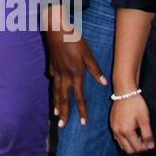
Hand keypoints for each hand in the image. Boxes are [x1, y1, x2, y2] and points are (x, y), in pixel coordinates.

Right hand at [46, 3, 106, 127]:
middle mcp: (65, 75)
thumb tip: (103, 83)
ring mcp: (56, 71)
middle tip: (61, 125)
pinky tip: (53, 91)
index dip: (82, 110)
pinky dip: (53, 87)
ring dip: (57, 104)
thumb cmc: (74, 39)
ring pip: (56, 91)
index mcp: (76, 74)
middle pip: (64, 98)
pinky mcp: (52, 65)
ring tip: (55, 114)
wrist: (56, 30)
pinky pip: (53, 79)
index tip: (82, 122)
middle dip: (64, 113)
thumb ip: (95, 69)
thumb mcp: (88, 53)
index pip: (80, 97)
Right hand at [110, 93, 154, 153]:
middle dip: (137, 148)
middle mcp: (117, 131)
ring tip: (138, 137)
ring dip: (130, 145)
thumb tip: (151, 146)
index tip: (150, 142)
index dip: (145, 147)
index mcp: (126, 131)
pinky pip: (117, 138)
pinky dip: (124, 140)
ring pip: (122, 145)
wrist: (124, 92)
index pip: (136, 148)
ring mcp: (113, 128)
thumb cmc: (135, 103)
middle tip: (144, 142)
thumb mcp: (144, 119)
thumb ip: (147, 134)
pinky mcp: (112, 124)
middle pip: (128, 150)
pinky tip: (131, 133)